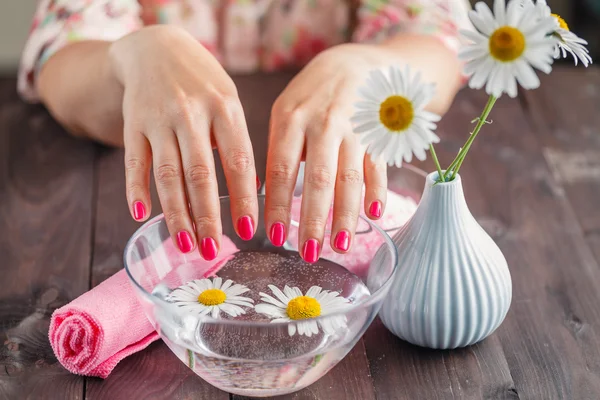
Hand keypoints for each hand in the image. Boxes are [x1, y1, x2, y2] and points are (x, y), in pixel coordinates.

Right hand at [109, 26, 257, 258]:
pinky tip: (141, 215)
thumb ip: (236, 141)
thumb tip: (251, 190)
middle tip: (212, 250)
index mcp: (225, 108)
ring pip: (168, 174)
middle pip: (200, 174)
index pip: (238, 161)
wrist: (156, 49)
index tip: (248, 231)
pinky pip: (134, 162)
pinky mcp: (133, 124)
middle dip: (207, 217)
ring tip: (185, 244)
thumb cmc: (203, 84)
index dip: (243, 199)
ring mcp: (159, 119)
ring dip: (176, 213)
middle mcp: (191, 113)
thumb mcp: (229, 102)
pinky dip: (135, 189)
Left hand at [265, 43, 393, 261]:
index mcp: (292, 120)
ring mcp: (355, 129)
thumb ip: (279, 148)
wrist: (357, 64)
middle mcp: (324, 124)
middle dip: (312, 219)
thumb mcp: (286, 111)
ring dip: (345, 216)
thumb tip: (264, 194)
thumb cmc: (313, 95)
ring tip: (339, 246)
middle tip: (306, 252)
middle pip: (318, 180)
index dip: (276, 206)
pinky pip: (379, 167)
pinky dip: (377, 192)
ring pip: (350, 178)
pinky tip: (372, 215)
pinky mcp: (379, 135)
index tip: (272, 236)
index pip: (281, 170)